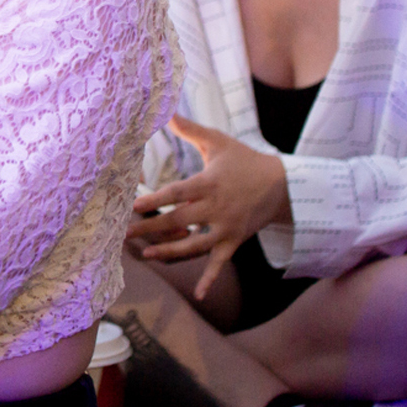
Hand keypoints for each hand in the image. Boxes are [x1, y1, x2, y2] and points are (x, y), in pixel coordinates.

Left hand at [128, 116, 289, 299]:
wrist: (283, 185)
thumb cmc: (244, 161)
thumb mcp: (218, 142)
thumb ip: (190, 129)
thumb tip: (167, 110)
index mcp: (208, 184)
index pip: (177, 194)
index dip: (155, 200)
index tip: (133, 206)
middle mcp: (216, 209)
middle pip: (178, 222)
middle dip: (151, 229)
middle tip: (124, 234)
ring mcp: (226, 229)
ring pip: (194, 245)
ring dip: (170, 253)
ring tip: (146, 255)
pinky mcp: (234, 242)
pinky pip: (220, 263)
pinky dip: (210, 279)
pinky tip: (200, 296)